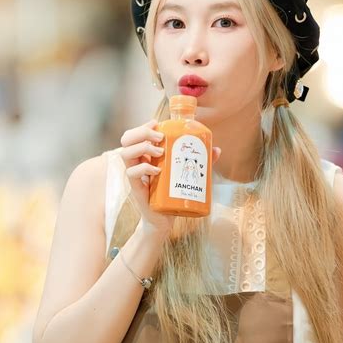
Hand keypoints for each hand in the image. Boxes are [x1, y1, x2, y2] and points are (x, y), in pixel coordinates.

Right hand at [120, 119, 220, 235]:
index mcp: (144, 155)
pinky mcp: (136, 188)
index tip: (157, 123)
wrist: (163, 219)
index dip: (143, 126)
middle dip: (142, 132)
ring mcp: (134, 175)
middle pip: (127, 139)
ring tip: (160, 151)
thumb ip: (199, 161)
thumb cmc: (172, 193)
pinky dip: (144, 168)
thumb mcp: (185, 172)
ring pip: (125, 153)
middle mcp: (136, 162)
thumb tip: (217, 149)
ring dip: (143, 147)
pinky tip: (157, 170)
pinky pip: (131, 173)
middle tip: (160, 137)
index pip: (135, 134)